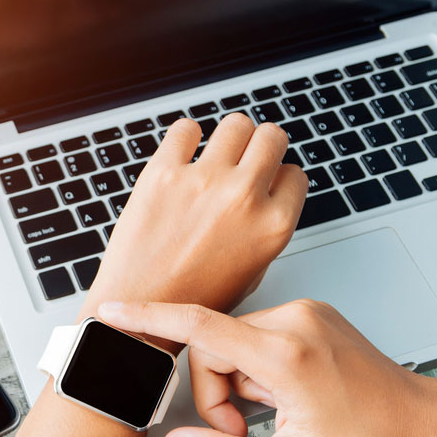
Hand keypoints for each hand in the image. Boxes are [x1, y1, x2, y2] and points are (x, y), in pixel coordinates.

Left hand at [79, 114, 306, 350]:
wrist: (141, 312)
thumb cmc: (192, 300)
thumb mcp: (252, 272)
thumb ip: (264, 229)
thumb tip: (267, 193)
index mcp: (273, 226)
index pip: (295, 174)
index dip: (277, 178)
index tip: (263, 183)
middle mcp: (243, 198)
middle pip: (271, 137)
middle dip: (260, 146)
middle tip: (243, 160)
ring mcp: (203, 181)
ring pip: (235, 125)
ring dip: (229, 137)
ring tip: (214, 156)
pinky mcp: (163, 173)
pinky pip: (185, 129)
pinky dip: (186, 137)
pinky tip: (183, 154)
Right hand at [97, 299, 436, 436]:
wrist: (416, 420)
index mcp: (285, 355)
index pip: (199, 326)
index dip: (148, 318)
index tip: (114, 311)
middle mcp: (293, 321)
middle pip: (212, 345)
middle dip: (216, 390)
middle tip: (242, 427)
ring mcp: (304, 312)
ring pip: (233, 341)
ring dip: (239, 380)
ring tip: (274, 410)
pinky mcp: (309, 312)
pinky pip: (257, 334)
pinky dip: (258, 366)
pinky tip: (286, 391)